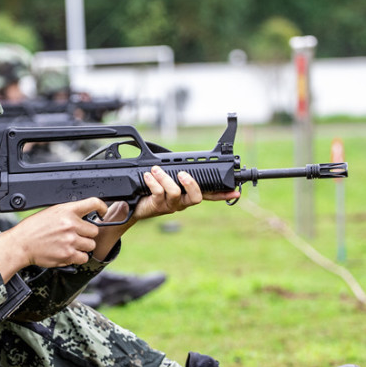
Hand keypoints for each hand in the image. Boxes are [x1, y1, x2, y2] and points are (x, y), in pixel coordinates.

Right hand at [0, 196, 108, 280]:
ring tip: (70, 245)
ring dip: (83, 247)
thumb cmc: (33, 228)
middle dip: (87, 234)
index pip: (93, 203)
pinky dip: (78, 257)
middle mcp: (70, 224)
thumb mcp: (51, 212)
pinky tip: (68, 253)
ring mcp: (70, 240)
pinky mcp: (68, 255)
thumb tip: (84, 217)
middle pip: (94, 230)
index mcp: (66, 210)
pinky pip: (83, 257)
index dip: (102, 207)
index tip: (103, 212)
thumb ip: (69, 213)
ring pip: (91, 245)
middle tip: (76, 236)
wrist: (21, 244)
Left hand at [88, 168, 240, 258]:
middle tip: (182, 174)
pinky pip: (159, 193)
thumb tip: (181, 160)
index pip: (209, 194)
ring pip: (175, 193)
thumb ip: (174, 172)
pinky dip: (153, 182)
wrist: (130, 205)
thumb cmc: (148, 190)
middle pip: (196, 197)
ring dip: (165, 178)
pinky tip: (147, 176)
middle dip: (191, 184)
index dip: (222, 194)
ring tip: (154, 170)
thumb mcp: (164, 179)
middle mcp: (181, 202)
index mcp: (187, 194)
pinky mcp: (157, 206)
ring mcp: (170, 206)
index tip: (235, 192)